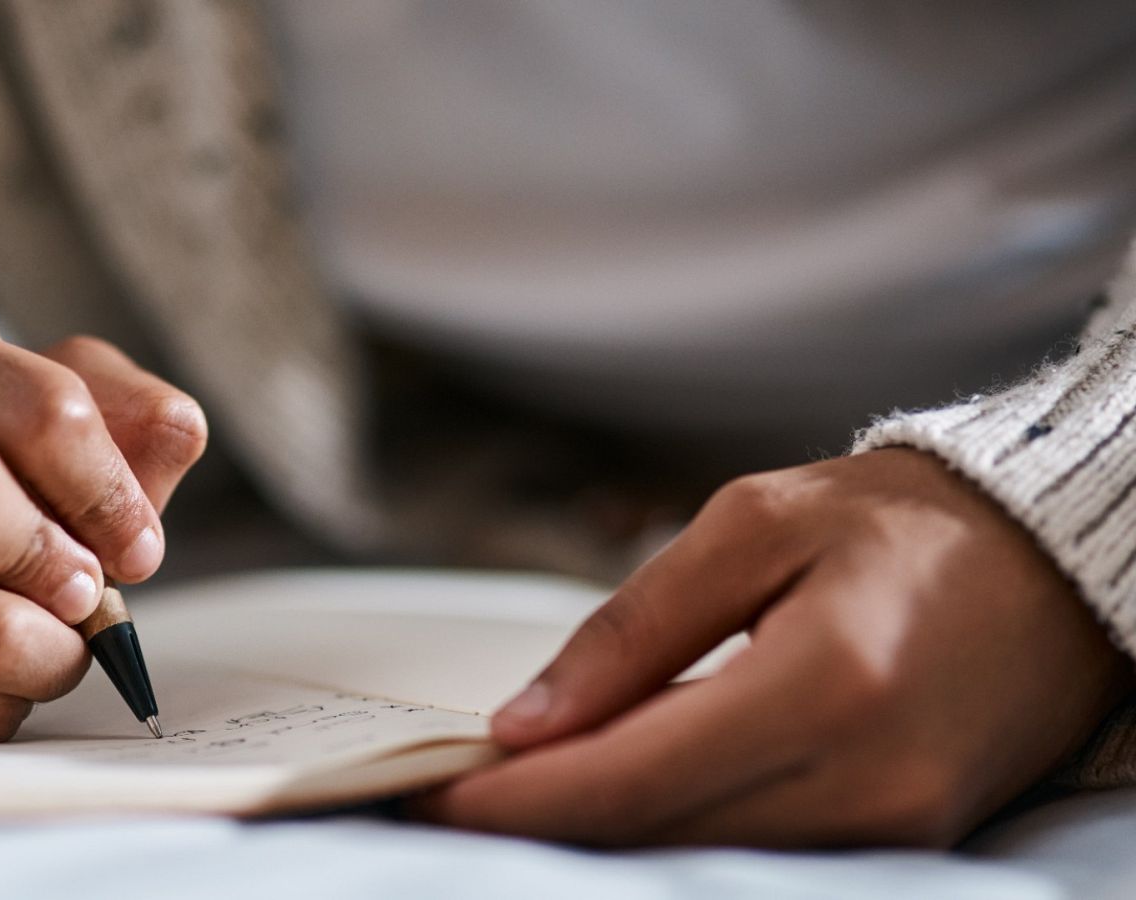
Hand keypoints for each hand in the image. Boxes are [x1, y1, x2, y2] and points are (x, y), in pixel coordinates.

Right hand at [0, 304, 206, 739]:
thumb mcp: (53, 405)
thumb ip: (131, 413)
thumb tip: (175, 432)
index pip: (42, 408)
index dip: (112, 490)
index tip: (137, 541)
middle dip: (62, 561)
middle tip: (88, 589)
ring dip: (54, 650)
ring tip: (52, 634)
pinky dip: (6, 699)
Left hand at [418, 448, 1131, 846]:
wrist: (1052, 563)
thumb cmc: (897, 522)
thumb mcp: (751, 526)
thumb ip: (632, 627)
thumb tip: (526, 723)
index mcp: (822, 686)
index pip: (625, 780)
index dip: (511, 800)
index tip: (423, 789)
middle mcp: (864, 783)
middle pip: (651, 838)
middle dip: (533, 824)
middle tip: (444, 791)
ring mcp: (894, 828)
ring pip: (698, 859)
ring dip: (594, 833)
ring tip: (515, 787)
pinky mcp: (906, 840)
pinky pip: (758, 856)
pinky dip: (671, 830)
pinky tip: (617, 789)